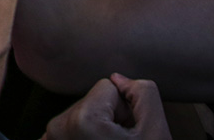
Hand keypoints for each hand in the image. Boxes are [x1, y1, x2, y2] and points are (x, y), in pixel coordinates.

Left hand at [42, 74, 170, 139]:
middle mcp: (58, 129)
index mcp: (83, 121)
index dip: (125, 109)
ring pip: (81, 116)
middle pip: (91, 102)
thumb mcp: (155, 132)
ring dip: (95, 131)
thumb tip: (119, 79)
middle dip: (109, 119)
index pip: (108, 87)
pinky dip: (82, 138)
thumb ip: (143, 93)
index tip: (127, 134)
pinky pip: (68, 130)